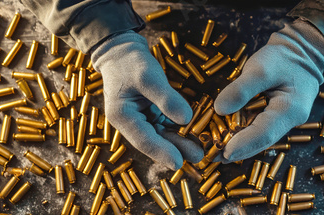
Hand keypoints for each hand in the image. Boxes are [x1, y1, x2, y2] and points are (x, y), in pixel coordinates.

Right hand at [92, 31, 203, 169]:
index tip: (178, 163)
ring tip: (201, 148)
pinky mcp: (151, 113)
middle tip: (199, 156)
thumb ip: (165, 98)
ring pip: (163, 135)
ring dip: (181, 142)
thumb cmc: (131, 62)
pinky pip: (167, 125)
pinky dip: (180, 129)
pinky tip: (196, 133)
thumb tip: (186, 119)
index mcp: (122, 116)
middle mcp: (131, 122)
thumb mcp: (148, 76)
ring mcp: (141, 119)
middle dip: (177, 149)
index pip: (144, 140)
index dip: (162, 153)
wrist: (122, 51)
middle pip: (155, 141)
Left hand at [214, 20, 323, 161]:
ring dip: (239, 146)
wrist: (302, 52)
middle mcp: (289, 121)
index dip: (243, 144)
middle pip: (261, 142)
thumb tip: (219, 109)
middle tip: (214, 158)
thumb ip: (241, 89)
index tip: (224, 152)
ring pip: (260, 138)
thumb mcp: (260, 68)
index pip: (264, 133)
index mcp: (290, 110)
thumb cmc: (283, 58)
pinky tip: (227, 138)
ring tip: (217, 153)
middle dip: (238, 151)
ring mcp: (283, 120)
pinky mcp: (275, 117)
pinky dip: (244, 135)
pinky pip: (259, 130)